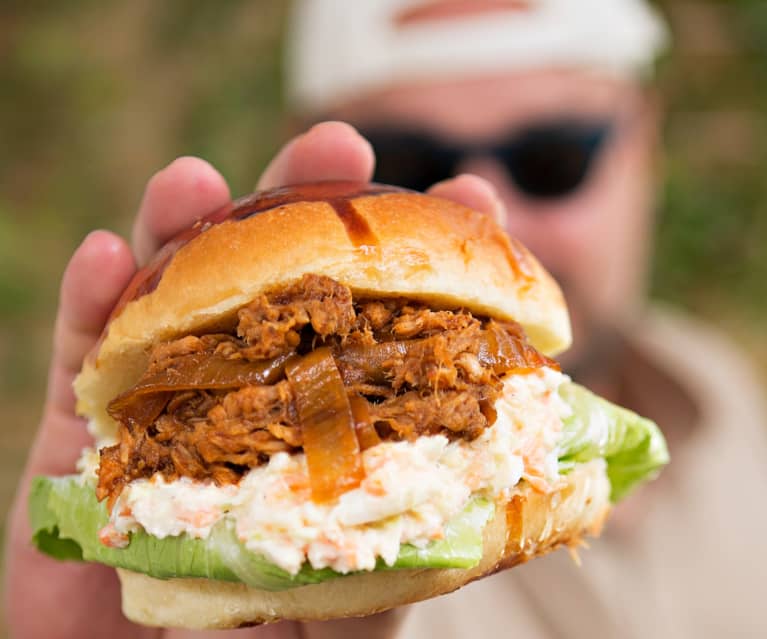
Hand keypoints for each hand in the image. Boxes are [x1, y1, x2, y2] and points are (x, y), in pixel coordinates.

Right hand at [4, 122, 506, 638]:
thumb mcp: (355, 610)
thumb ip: (406, 543)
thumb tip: (487, 483)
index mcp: (322, 429)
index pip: (382, 326)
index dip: (424, 255)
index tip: (469, 194)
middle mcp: (251, 401)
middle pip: (278, 286)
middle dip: (303, 208)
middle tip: (336, 146)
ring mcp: (169, 409)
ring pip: (176, 299)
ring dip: (184, 232)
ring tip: (192, 181)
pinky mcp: (87, 439)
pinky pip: (83, 359)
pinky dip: (91, 306)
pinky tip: (103, 259)